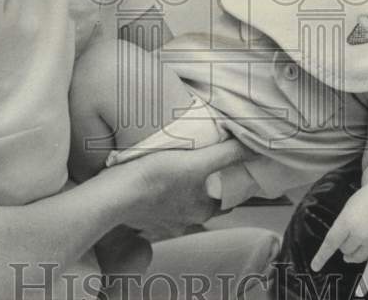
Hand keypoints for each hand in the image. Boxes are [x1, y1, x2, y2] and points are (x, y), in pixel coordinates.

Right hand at [118, 139, 253, 238]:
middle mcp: (184, 221)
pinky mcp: (142, 216)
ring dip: (183, 194)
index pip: (226, 201)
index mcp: (202, 209)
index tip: (232, 171)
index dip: (231, 186)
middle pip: (204, 204)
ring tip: (182, 172)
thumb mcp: (197, 161)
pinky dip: (161, 197)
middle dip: (207, 190)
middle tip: (209, 168)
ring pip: (181, 207)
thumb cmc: (156, 177)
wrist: (115, 194)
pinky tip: (156, 182)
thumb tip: (252, 146)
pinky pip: (158, 208)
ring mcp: (162, 222)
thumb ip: (226, 153)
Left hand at [310, 185, 367, 296]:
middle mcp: (360, 233)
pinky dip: (366, 281)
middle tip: (352, 231)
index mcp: (347, 221)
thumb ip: (341, 229)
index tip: (315, 266)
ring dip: (353, 253)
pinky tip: (360, 292)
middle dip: (344, 244)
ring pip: (356, 258)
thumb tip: (343, 253)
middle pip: (344, 250)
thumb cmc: (364, 201)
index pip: (330, 242)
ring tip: (357, 240)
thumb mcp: (346, 209)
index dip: (322, 256)